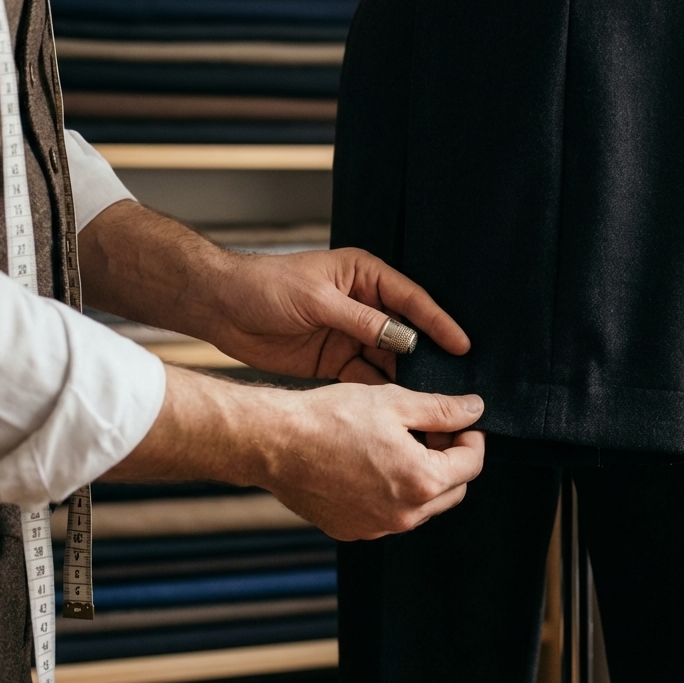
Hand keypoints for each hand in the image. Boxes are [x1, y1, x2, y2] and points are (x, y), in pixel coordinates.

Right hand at [105, 366, 486, 540]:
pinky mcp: (352, 530)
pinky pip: (389, 515)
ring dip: (423, 478)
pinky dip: (392, 494)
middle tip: (431, 430)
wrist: (275, 442)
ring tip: (399, 444)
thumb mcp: (395, 402)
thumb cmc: (331, 417)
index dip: (472, 437)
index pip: (472, 464)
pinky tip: (372, 464)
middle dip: (451, 460)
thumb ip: (443, 409)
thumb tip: (476, 409)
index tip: (461, 421)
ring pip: (421, 506)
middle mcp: (403, 514)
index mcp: (421, 481)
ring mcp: (377, 527)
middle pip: (453, 490)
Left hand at [200, 248, 468, 382]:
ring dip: (407, 377)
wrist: (221, 307)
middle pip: (407, 332)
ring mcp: (352, 335)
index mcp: (365, 276)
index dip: (438, 322)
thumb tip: (403, 339)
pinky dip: (381, 391)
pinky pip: (367, 377)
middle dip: (428, 355)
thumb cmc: (266, 286)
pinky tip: (398, 406)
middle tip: (454, 380)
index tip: (462, 345)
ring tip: (431, 399)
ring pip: (390, 359)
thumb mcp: (317, 299)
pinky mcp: (337, 361)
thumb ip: (361, 320)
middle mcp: (365, 305)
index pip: (412, 299)